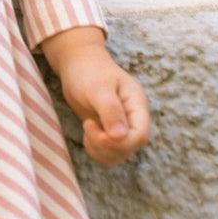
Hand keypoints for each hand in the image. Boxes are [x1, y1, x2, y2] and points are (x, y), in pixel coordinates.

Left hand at [40, 27, 150, 166]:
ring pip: (119, 154)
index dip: (120, 142)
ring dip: (101, 150)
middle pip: (130, 148)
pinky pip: (108, 153)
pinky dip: (96, 150)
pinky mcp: (109, 132)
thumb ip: (110, 110)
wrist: (77, 64)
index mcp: (136, 105)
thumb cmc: (88, 71)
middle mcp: (133, 118)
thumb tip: (120, 136)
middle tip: (87, 125)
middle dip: (107, 146)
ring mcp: (122, 126)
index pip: (140, 135)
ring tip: (87, 128)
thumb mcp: (98, 88)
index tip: (97, 132)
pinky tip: (88, 134)